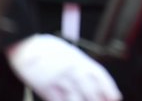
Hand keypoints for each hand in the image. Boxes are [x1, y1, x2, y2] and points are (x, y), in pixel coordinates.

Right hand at [6, 34, 121, 100]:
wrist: (26, 45)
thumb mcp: (69, 52)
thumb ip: (81, 64)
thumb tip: (92, 77)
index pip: (99, 75)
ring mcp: (59, 79)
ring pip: (75, 99)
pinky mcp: (45, 87)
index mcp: (79, 59)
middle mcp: (72, 69)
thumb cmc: (47, 48)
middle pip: (90, 89)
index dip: (109, 87)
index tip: (115, 97)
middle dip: (98, 100)